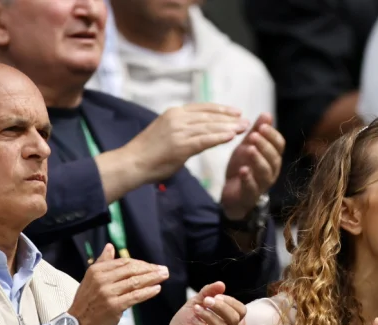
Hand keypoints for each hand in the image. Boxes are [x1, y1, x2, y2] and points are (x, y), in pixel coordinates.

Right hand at [67, 244, 168, 324]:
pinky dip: (147, 292)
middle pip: (131, 270)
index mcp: (96, 270)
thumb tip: (110, 246)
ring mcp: (107, 293)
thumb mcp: (90, 279)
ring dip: (152, 278)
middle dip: (150, 269)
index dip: (140, 263)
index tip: (151, 266)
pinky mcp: (114, 306)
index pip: (123, 262)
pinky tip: (156, 289)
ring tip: (164, 276)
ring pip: (135, 282)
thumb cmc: (85, 304)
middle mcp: (101, 279)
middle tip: (163, 270)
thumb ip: (102, 262)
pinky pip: (135, 296)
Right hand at [122, 103, 246, 182]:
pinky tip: (231, 137)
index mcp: (173, 113)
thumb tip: (197, 131)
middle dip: (229, 118)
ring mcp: (179, 131)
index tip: (235, 111)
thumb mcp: (165, 133)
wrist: (132, 162)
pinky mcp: (181, 145)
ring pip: (209, 127)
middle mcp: (177, 118)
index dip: (220, 109)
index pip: (202, 108)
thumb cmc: (147, 152)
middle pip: (209, 116)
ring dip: (228, 128)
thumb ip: (181, 129)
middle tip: (245, 120)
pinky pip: (205, 140)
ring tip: (243, 129)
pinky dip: (219, 138)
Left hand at [158, 282, 246, 324]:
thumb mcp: (194, 304)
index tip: (215, 296)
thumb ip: (206, 293)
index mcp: (227, 322)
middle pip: (235, 319)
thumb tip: (221, 284)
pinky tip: (194, 321)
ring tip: (196, 310)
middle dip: (220, 307)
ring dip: (209, 316)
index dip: (230, 301)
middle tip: (205, 301)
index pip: (240, 311)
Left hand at [219, 114, 284, 220]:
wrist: (232, 193)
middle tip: (254, 135)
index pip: (279, 144)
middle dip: (264, 145)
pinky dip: (248, 178)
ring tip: (249, 149)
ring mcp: (263, 184)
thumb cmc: (244, 167)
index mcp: (273, 157)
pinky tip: (242, 170)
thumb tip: (266, 114)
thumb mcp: (248, 146)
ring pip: (265, 171)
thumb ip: (256, 131)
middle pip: (273, 157)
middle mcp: (272, 170)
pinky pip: (252, 187)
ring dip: (258, 159)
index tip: (261, 125)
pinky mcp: (250, 195)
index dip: (271, 134)